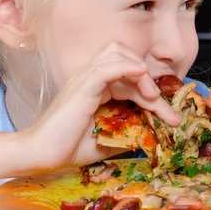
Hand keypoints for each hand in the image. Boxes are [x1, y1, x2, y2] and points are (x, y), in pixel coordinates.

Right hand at [20, 42, 180, 171]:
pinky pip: (106, 67)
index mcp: (96, 87)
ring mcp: (84, 79)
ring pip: (117, 54)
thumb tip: (150, 135)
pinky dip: (126, 66)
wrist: (41, 155)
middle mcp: (90, 78)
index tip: (168, 114)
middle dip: (148, 79)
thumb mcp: (108, 141)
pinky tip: (142, 73)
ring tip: (151, 96)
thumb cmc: (69, 148)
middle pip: (125, 59)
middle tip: (161, 104)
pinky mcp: (82, 86)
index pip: (128, 77)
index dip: (150, 92)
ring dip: (139, 72)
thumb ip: (127, 133)